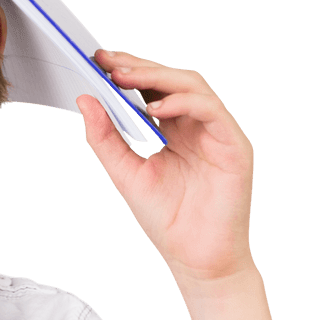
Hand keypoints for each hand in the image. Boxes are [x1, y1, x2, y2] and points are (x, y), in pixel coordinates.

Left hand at [77, 49, 254, 284]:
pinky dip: (183, 103)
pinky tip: (155, 108)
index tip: (97, 60)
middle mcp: (196, 126)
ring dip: (157, 78)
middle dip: (139, 68)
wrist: (195, 259)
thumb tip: (84, 99)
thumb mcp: (124, 173)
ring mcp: (217, 133)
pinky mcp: (234, 146)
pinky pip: (212, 111)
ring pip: (193, 86)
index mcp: (173, 130)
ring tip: (125, 79)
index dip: (127, 71)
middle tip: (108, 63)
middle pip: (172, 80)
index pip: (151, 89)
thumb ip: (105, 138)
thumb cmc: (165, 220)